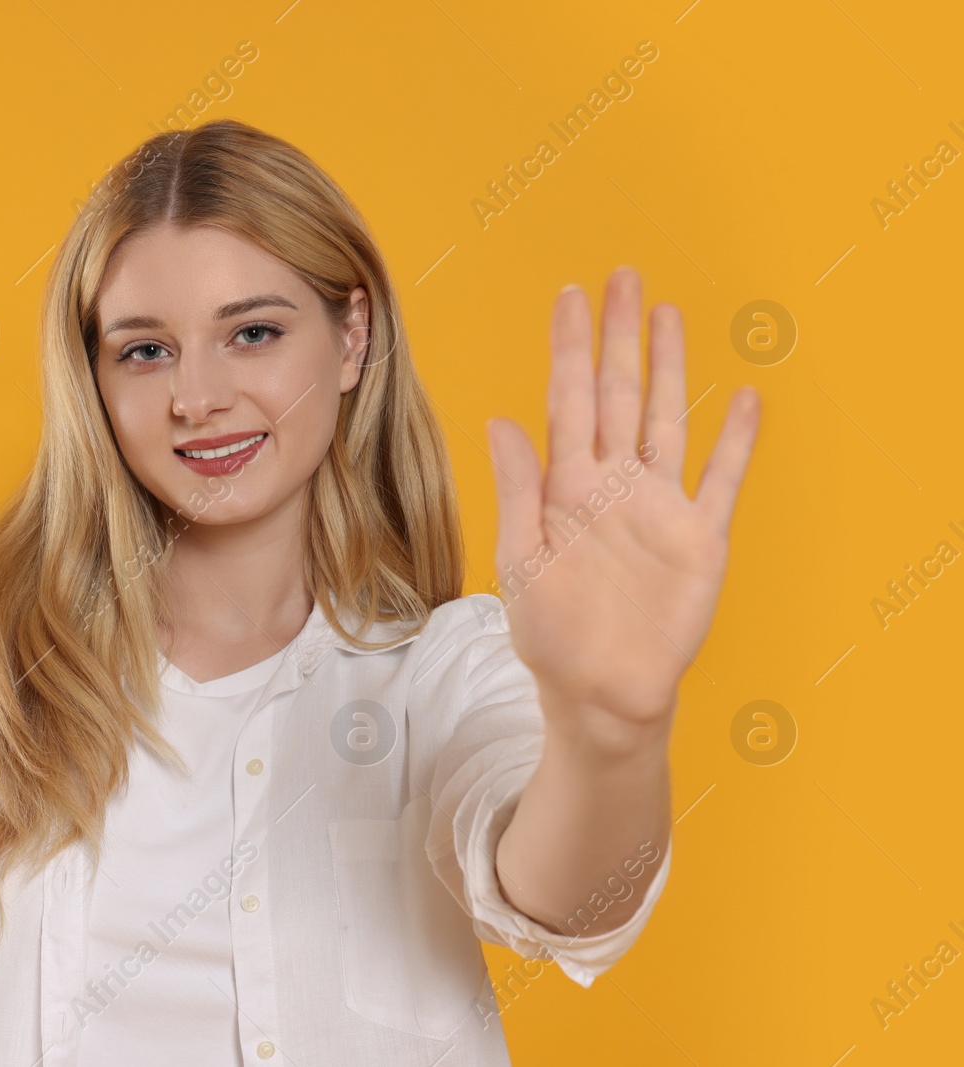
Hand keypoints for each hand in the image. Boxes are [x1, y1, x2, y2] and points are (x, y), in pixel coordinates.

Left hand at [484, 267, 760, 746]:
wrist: (600, 692)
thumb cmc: (550, 633)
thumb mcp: (521, 560)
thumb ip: (519, 488)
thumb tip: (501, 420)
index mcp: (566, 487)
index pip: (567, 400)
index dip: (569, 347)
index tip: (570, 295)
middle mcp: (614, 485)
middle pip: (619, 393)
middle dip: (619, 336)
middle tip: (622, 276)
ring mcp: (660, 507)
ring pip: (668, 419)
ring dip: (670, 368)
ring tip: (669, 315)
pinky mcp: (701, 538)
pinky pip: (722, 479)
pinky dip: (736, 440)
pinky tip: (745, 398)